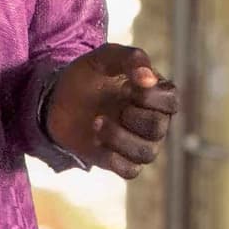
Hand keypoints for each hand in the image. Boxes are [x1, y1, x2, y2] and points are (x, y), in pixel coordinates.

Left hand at [46, 44, 179, 179]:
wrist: (58, 99)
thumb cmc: (89, 75)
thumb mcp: (105, 57)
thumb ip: (130, 58)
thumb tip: (148, 78)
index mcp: (156, 94)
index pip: (171, 101)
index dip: (150, 96)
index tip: (125, 85)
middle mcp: (153, 121)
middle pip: (158, 128)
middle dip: (132, 116)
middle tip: (113, 105)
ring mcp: (137, 143)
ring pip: (146, 153)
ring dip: (119, 138)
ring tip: (95, 121)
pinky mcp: (119, 160)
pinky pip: (130, 170)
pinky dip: (114, 158)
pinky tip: (95, 141)